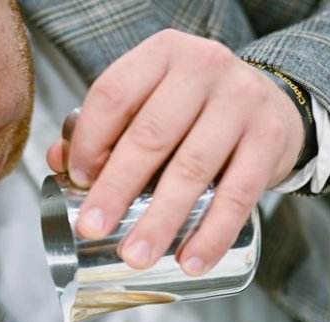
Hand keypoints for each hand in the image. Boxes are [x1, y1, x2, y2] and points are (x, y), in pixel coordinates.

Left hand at [46, 29, 304, 275]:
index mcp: (162, 54)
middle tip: (93, 228)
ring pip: (192, 168)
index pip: (114, 94)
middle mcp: (204, 67)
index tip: (77, 181)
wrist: (271, 104)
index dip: (89, 140)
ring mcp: (242, 101)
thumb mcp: (151, 101)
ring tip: (136, 256)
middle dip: (116, 188)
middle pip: (149, 135)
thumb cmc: (196, 108)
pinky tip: (192, 260)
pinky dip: (213, 233)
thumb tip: (57, 163)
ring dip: (161, 220)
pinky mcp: (270, 138)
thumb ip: (105, 128)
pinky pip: (239, 194)